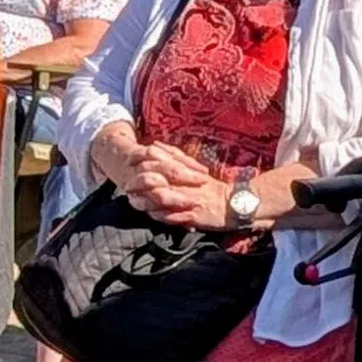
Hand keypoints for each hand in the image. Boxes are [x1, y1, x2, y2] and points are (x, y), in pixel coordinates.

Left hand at [127, 141, 242, 231]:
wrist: (235, 203)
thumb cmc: (211, 186)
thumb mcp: (192, 167)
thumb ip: (174, 155)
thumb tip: (154, 145)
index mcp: (184, 169)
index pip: (158, 160)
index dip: (140, 161)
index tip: (130, 166)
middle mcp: (186, 182)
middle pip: (156, 178)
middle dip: (138, 182)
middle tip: (127, 187)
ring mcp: (189, 199)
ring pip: (161, 198)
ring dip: (145, 201)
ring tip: (134, 202)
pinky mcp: (193, 215)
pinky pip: (172, 216)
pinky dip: (159, 215)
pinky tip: (151, 215)